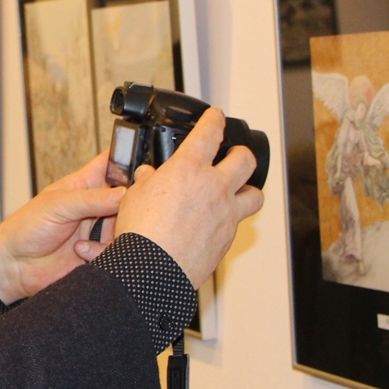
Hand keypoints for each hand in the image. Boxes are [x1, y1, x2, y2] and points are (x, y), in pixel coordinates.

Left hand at [0, 152, 125, 303]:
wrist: (14, 266)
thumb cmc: (26, 227)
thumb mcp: (59, 205)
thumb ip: (93, 199)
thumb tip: (125, 195)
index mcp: (86, 184)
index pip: (114, 163)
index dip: (130, 159)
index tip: (142, 167)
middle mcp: (97, 206)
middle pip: (131, 196)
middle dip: (133, 203)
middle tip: (122, 209)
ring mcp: (100, 230)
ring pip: (129, 225)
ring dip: (120, 230)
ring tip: (102, 234)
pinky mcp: (100, 254)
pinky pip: (118, 251)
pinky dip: (107, 252)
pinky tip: (83, 251)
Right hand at [114, 108, 263, 286]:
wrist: (153, 272)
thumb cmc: (141, 235)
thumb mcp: (134, 197)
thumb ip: (147, 182)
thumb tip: (149, 177)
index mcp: (188, 169)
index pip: (209, 132)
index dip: (214, 120)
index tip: (215, 117)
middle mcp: (214, 188)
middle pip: (245, 159)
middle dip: (241, 153)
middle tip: (235, 155)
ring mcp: (226, 214)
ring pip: (255, 195)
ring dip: (248, 190)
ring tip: (239, 192)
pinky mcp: (227, 239)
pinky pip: (237, 225)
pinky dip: (229, 222)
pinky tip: (215, 226)